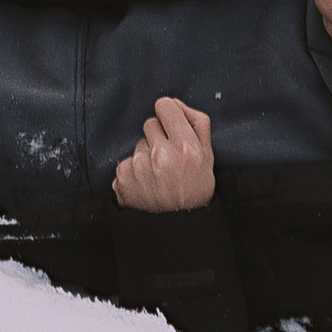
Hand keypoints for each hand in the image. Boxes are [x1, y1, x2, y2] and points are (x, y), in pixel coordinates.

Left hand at [113, 96, 216, 213]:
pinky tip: (145, 184)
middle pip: (150, 123)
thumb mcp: (208, 157)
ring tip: (157, 176)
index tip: (170, 126)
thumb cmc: (194, 191)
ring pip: (138, 145)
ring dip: (146, 156)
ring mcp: (139, 166)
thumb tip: (178, 104)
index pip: (165, 106)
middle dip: (158, 137)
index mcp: (185, 146)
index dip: (168, 115)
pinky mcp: (122, 177)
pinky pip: (126, 161)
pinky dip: (134, 171)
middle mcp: (160, 154)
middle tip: (168, 158)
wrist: (176, 227)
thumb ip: (198, 123)